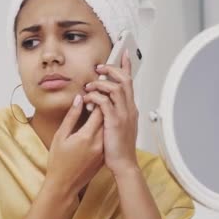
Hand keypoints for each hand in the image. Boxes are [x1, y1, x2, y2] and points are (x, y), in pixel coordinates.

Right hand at [46, 94, 103, 195]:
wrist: (64, 185)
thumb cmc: (58, 161)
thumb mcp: (60, 136)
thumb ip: (71, 116)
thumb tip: (79, 99)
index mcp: (87, 136)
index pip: (100, 110)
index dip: (96, 100)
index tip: (89, 97)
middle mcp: (99, 143)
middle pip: (107, 118)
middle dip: (102, 107)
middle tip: (94, 102)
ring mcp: (103, 151)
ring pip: (108, 128)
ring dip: (104, 119)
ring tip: (94, 114)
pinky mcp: (103, 157)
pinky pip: (106, 139)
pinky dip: (103, 131)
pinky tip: (94, 130)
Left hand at [83, 50, 138, 175]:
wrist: (124, 164)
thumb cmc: (119, 148)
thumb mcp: (119, 126)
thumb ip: (115, 113)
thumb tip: (107, 103)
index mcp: (130, 109)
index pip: (130, 82)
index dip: (127, 66)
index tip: (123, 53)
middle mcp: (129, 109)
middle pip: (124, 79)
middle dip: (111, 69)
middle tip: (99, 68)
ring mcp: (123, 115)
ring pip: (115, 88)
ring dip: (100, 83)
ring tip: (89, 86)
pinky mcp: (114, 122)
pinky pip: (105, 102)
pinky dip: (95, 97)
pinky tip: (88, 99)